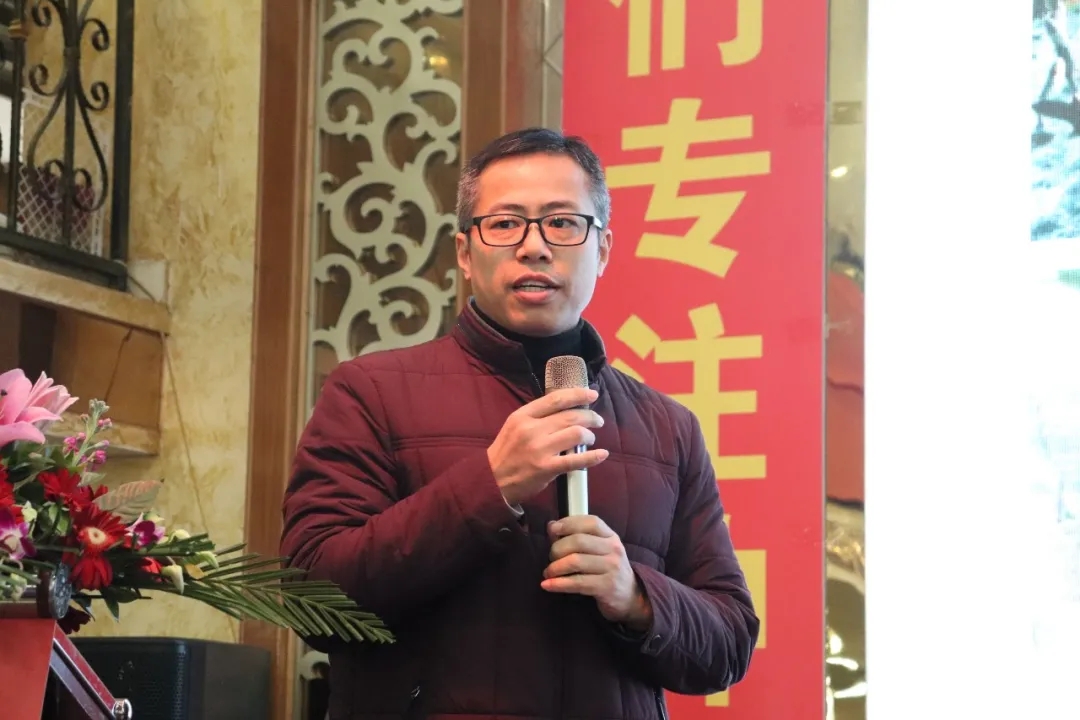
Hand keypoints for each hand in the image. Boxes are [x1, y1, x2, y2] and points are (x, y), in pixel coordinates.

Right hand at [488, 387, 608, 506]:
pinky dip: (593, 457)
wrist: (491, 480)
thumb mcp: (515, 427)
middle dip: (590, 416)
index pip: (556, 399)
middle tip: (597, 420)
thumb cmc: (506, 453)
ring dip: (589, 435)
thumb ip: (537, 418)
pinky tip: (602, 454)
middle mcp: (532, 429)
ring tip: (591, 438)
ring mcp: (539, 449)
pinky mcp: (546, 468)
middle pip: (570, 416)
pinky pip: (576, 460)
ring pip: (576, 434)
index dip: (578, 394)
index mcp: (523, 416)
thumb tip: (566, 410)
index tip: (592, 394)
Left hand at [541, 515, 652, 630]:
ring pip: (575, 561)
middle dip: (557, 549)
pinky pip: (577, 583)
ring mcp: (611, 568)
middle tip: (551, 558)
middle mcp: (613, 549)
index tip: (553, 529)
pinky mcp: (606, 587)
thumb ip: (575, 535)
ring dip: (555, 567)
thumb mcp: (598, 549)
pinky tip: (547, 585)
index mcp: (610, 536)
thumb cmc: (607, 568)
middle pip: (579, 541)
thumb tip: (551, 526)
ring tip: (548, 573)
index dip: (569, 523)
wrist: (630, 595)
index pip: (590, 522)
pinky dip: (558, 584)